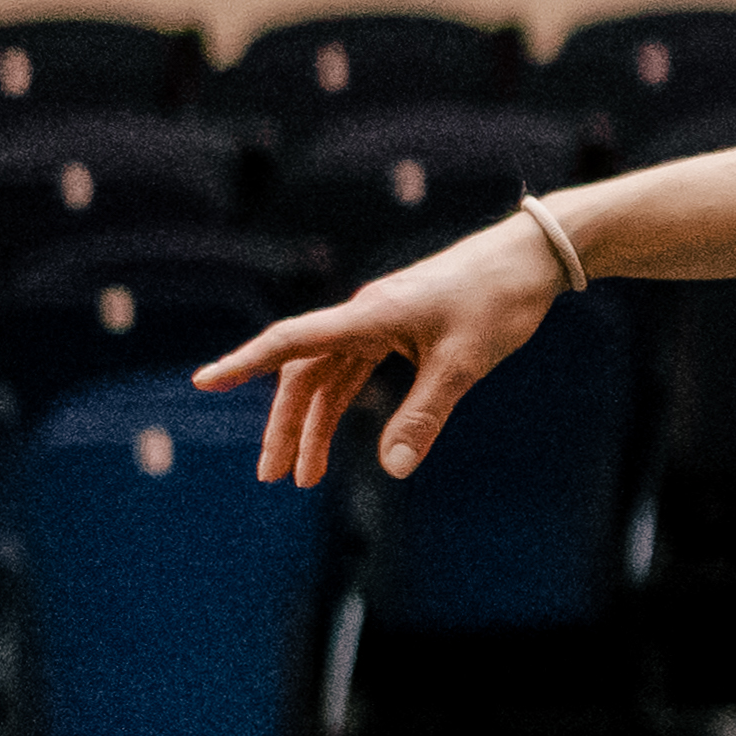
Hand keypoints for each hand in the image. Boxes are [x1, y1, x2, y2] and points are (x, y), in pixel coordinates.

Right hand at [190, 218, 565, 486]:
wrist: (531, 259)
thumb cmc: (498, 302)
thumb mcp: (463, 365)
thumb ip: (425, 415)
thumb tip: (392, 469)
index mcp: (368, 316)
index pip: (291, 341)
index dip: (245, 363)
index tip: (203, 382)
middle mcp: (363, 316)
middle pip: (305, 374)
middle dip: (287, 427)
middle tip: (273, 476)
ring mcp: (379, 322)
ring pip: (328, 377)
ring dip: (315, 424)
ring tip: (305, 475)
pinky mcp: (398, 327)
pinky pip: (354, 369)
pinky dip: (342, 403)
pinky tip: (335, 433)